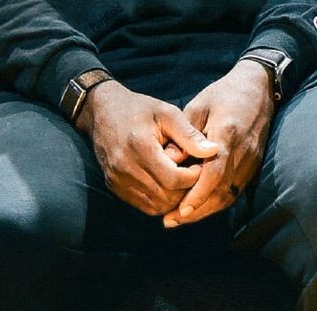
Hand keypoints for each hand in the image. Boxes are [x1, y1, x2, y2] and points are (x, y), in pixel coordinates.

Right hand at [75, 81, 218, 215]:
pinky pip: (143, 206)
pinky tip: (165, 183)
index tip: (199, 164)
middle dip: (185, 189)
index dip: (193, 176)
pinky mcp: (114, 187)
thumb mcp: (166, 113)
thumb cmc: (139, 108)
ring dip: (173, 197)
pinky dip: (159, 200)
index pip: (174, 179)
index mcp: (140, 147)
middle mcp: (125, 168)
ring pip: (156, 206)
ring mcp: (117, 180)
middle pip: (166, 196)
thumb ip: (190, 134)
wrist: (101, 110)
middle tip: (193, 172)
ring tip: (180, 177)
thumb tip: (214, 151)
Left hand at [162, 59, 276, 228]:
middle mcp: (243, 152)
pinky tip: (198, 206)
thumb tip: (170, 161)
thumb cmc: (223, 94)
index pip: (215, 171)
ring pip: (228, 195)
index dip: (198, 193)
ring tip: (179, 218)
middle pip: (221, 190)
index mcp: (228, 133)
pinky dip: (215, 202)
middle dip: (196, 210)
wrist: (257, 88)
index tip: (179, 209)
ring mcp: (250, 161)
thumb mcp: (199, 105)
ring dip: (204, 210)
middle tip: (170, 220)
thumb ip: (186, 135)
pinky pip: (234, 190)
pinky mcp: (253, 165)